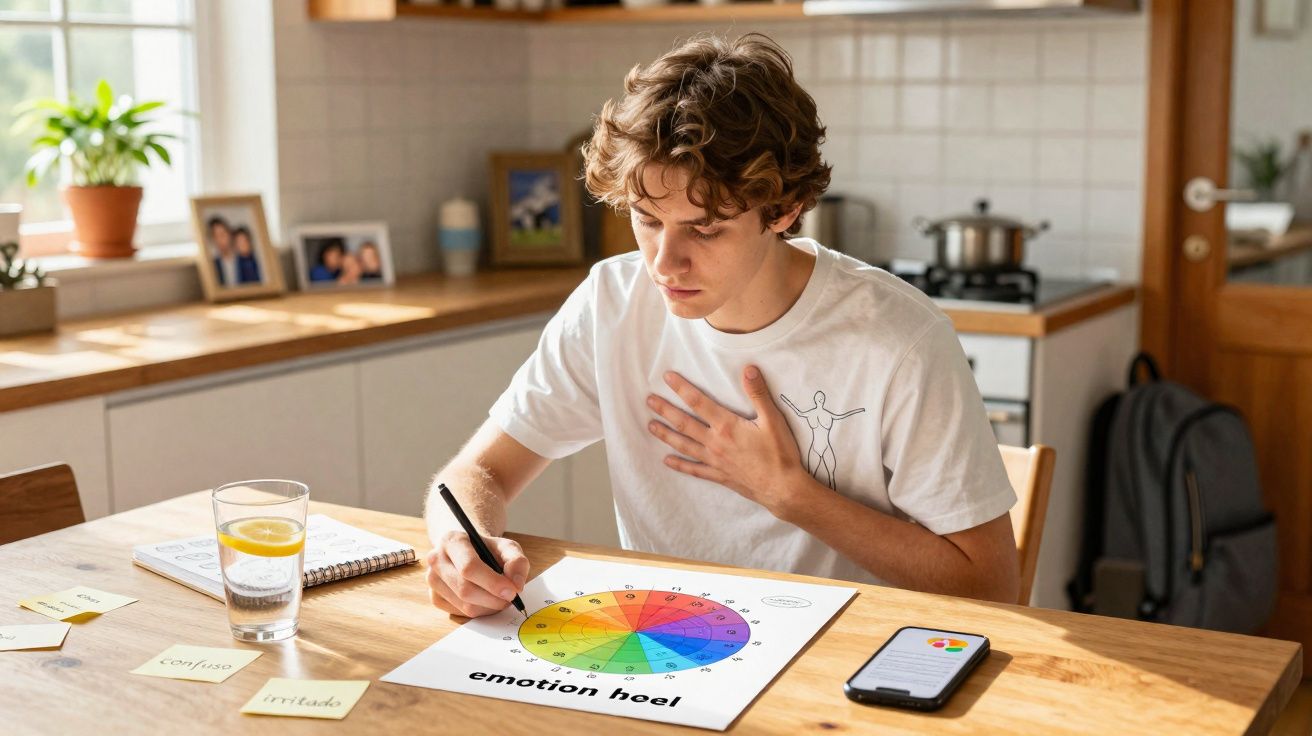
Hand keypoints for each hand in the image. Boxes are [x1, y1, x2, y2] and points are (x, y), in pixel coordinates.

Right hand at [425, 530, 528, 617]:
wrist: (468, 551)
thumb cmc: (487, 549)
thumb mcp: (506, 546)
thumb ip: (516, 561)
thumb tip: (516, 584)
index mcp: (452, 540)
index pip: (469, 567)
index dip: (492, 582)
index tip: (512, 591)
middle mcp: (436, 559)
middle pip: (465, 589)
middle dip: (493, 599)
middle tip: (511, 598)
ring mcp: (432, 580)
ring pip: (464, 605)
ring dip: (488, 607)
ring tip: (500, 598)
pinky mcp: (434, 597)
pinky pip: (460, 613)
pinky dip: (479, 611)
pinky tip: (486, 600)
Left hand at [646, 366, 811, 517]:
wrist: (783, 489)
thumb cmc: (780, 454)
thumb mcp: (773, 420)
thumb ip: (758, 394)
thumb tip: (748, 369)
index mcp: (727, 426)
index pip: (698, 402)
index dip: (682, 388)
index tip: (667, 378)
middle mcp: (715, 443)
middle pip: (684, 423)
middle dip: (665, 410)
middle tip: (648, 401)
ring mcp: (714, 461)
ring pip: (684, 445)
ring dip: (665, 435)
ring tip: (650, 426)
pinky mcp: (718, 475)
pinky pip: (694, 469)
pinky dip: (679, 465)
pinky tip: (666, 461)